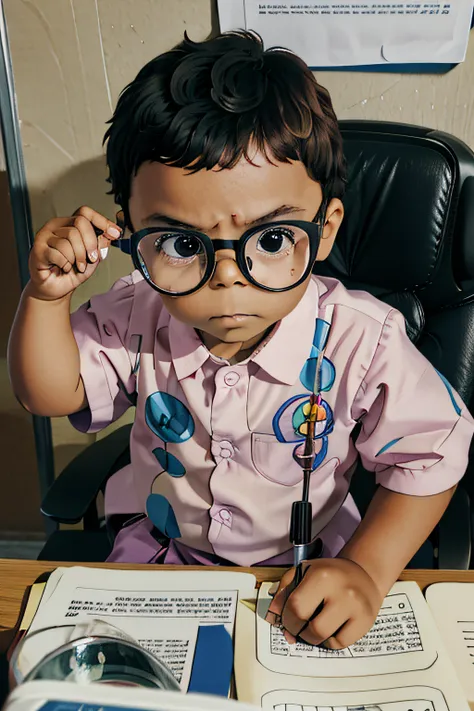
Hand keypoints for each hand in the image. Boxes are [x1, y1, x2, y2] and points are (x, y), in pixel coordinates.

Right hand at [28, 206, 121, 300]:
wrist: (55, 290)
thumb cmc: (71, 272)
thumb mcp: (92, 259)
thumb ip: (100, 246)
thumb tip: (109, 235)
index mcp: (68, 224)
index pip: (85, 213)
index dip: (102, 221)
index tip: (115, 233)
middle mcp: (56, 227)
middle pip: (80, 223)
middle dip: (90, 243)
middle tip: (92, 258)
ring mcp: (45, 237)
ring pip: (69, 239)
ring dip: (78, 258)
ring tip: (76, 266)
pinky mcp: (38, 250)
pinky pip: (58, 253)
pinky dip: (66, 264)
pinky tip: (64, 268)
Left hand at [265, 558, 383, 648]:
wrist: (363, 574)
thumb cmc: (329, 575)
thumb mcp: (304, 572)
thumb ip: (285, 591)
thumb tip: (273, 616)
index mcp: (321, 575)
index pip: (295, 607)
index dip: (286, 619)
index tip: (287, 620)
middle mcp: (341, 590)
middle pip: (309, 627)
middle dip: (297, 631)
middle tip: (297, 628)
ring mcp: (356, 607)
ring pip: (324, 639)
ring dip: (312, 639)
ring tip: (312, 628)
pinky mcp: (366, 621)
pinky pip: (340, 644)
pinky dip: (329, 642)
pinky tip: (329, 629)